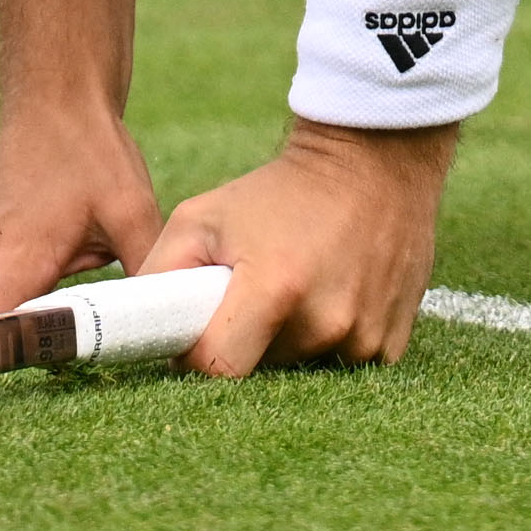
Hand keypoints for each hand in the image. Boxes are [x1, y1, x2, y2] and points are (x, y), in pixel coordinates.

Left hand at [142, 121, 453, 374]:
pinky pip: (346, 366)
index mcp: (273, 289)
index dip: (198, 359)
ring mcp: (364, 335)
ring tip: (299, 285)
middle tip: (254, 295)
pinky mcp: (393, 342)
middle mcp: (324, 320)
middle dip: (248, 343)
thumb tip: (138, 327)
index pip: (218, 370)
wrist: (371, 160)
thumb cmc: (277, 188)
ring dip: (293, 341)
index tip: (198, 336)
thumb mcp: (203, 215)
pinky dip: (334, 342)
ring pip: (305, 368)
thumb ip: (159, 272)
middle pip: (263, 370)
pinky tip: (335, 293)